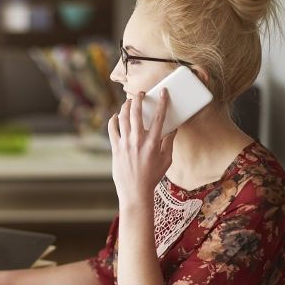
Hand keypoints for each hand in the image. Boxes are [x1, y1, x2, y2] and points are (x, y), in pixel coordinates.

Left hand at [108, 89, 176, 206]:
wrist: (135, 191)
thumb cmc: (152, 176)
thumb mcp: (166, 160)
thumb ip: (169, 143)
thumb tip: (173, 129)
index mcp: (153, 143)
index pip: (159, 117)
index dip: (162, 102)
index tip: (163, 93)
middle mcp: (138, 141)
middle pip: (136, 113)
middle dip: (138, 99)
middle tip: (141, 94)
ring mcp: (125, 144)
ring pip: (122, 118)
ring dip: (125, 107)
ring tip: (129, 102)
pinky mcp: (115, 148)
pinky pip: (112, 129)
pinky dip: (113, 120)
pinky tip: (116, 116)